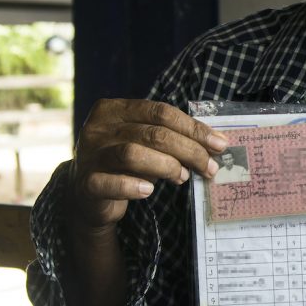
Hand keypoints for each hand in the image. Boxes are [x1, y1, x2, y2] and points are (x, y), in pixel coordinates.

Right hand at [71, 99, 227, 234]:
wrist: (89, 196)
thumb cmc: (126, 164)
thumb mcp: (146, 144)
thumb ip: (173, 138)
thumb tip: (215, 144)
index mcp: (114, 109)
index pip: (161, 112)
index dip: (193, 128)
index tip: (219, 144)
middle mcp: (98, 128)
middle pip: (153, 133)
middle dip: (189, 150)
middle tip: (209, 167)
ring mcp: (89, 155)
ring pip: (133, 154)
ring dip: (167, 166)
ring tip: (182, 177)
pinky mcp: (85, 183)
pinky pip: (111, 183)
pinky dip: (133, 186)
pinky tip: (148, 191)